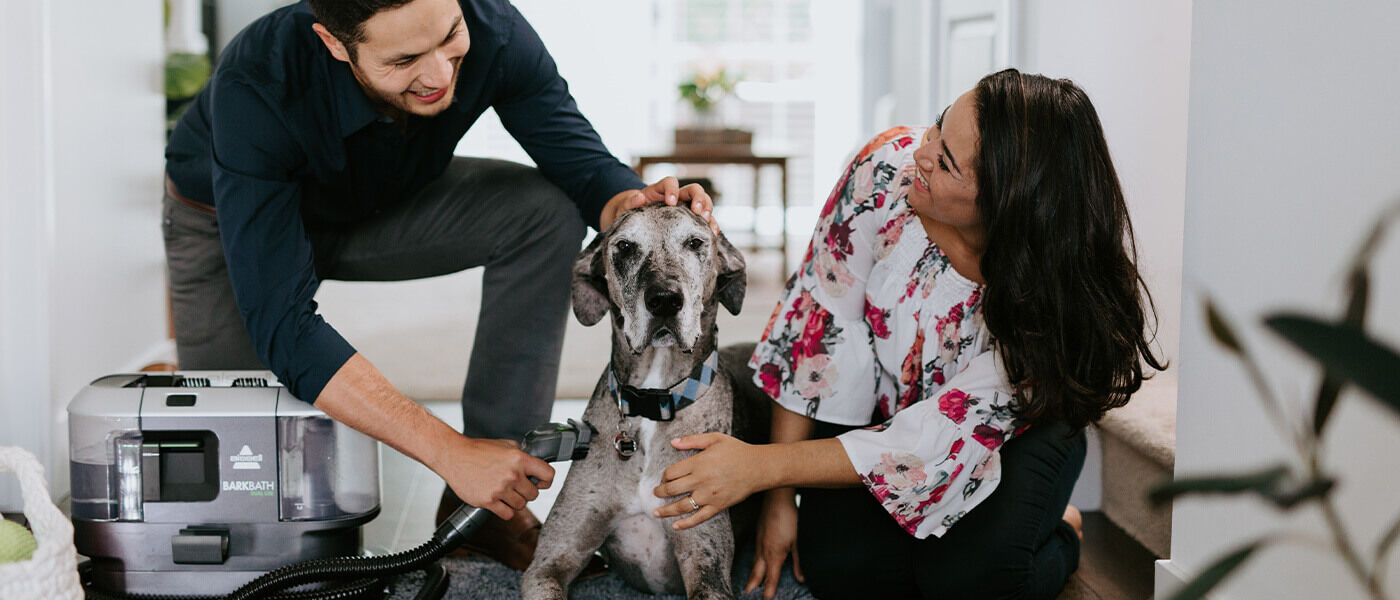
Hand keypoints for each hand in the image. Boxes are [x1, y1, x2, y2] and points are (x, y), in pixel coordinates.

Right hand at [439, 436, 554, 520]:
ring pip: (521, 505)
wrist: (454, 456)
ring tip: (506, 494)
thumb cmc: (477, 450)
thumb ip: (521, 454)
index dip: (547, 481)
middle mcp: (512, 474)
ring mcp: (500, 489)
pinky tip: (500, 503)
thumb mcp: (505, 444)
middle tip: (517, 488)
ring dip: (516, 502)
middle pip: (534, 494)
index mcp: (519, 459)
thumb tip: (533, 465)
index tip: (541, 483)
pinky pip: (507, 514)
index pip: (548, 474)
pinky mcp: (488, 501)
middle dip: (527, 492)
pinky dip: (505, 511)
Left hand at [599, 176, 716, 231]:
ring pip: (703, 202)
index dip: (672, 189)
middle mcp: (677, 196)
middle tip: (697, 211)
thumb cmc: (631, 212)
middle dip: (698, 198)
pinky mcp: (691, 220)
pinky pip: (705, 220)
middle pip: (693, 189)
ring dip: (708, 209)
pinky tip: (713, 233)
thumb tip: (638, 198)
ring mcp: (686, 207)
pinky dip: (711, 224)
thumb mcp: (626, 206)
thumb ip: (631, 202)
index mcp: (660, 190)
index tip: (670, 202)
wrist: (635, 221)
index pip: (670, 182)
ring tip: (707, 221)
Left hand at [652, 433, 765, 528]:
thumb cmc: (737, 452)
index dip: (664, 476)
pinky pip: (698, 518)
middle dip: (660, 492)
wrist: (758, 467)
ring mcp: (708, 495)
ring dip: (666, 510)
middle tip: (656, 493)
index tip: (664, 478)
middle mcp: (701, 480)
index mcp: (698, 463)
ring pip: (681, 506)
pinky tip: (676, 526)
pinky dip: (685, 523)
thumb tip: (674, 442)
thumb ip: (692, 440)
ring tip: (657, 512)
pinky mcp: (717, 506)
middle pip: (672, 489)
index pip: (671, 472)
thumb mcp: (715, 439)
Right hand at [746, 491, 803, 599]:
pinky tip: (755, 563)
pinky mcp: (758, 534)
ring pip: (754, 563)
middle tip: (747, 594)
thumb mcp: (798, 541)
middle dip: (753, 585)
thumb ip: (798, 561)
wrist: (776, 498)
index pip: (771, 577)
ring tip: (749, 585)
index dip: (768, 589)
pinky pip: (754, 553)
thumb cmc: (789, 518)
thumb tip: (801, 578)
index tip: (766, 599)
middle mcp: (764, 550)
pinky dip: (753, 563)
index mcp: (775, 554)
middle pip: (757, 572)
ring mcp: (759, 542)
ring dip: (752, 575)